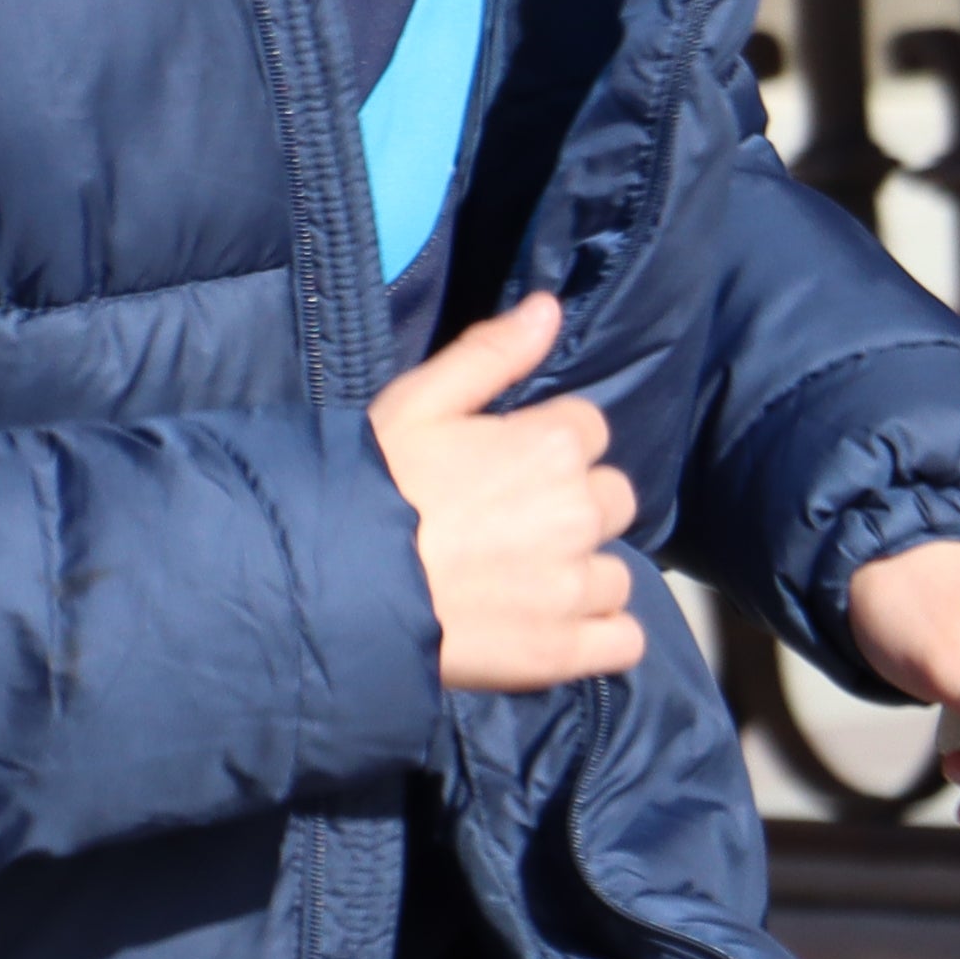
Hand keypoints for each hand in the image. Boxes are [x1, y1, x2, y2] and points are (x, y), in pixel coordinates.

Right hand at [372, 292, 644, 694]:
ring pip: (615, 573)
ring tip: (521, 587)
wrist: (337, 583)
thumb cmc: (372, 485)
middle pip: (612, 500)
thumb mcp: (420, 401)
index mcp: (554, 444)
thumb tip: (550, 308)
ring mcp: (575, 586)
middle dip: (573, 510)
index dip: (548, 446)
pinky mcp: (564, 651)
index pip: (589, 431)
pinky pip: (622, 641)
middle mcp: (579, 512)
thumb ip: (493, 354)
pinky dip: (600, 637)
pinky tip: (557, 630)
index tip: (504, 469)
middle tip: (509, 530)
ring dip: (581, 577)